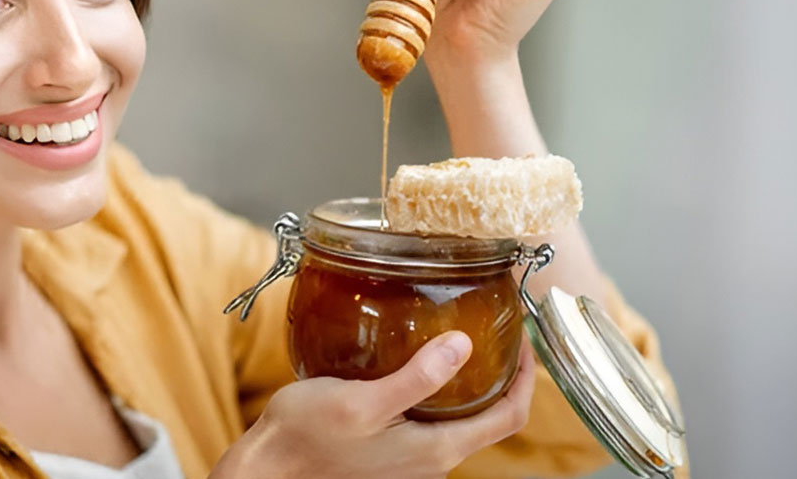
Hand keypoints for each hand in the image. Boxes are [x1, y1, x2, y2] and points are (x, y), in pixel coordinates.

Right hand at [212, 331, 535, 478]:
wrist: (268, 470)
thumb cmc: (304, 438)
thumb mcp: (361, 400)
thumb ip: (415, 377)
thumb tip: (462, 345)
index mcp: (434, 450)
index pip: (509, 418)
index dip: (528, 378)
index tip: (526, 338)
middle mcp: (431, 462)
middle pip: (492, 420)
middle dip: (505, 376)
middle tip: (500, 331)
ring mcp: (412, 462)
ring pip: (461, 421)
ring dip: (472, 383)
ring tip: (462, 338)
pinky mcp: (392, 455)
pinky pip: (433, 423)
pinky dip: (441, 392)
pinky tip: (418, 364)